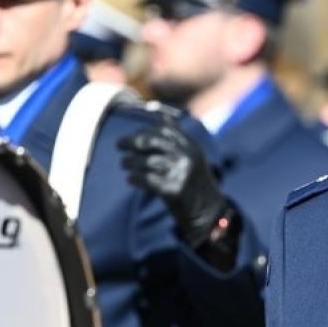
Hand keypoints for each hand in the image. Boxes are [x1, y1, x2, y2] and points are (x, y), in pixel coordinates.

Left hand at [117, 111, 236, 248]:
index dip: (145, 130)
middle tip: (119, 145)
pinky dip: (136, 179)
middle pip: (154, 141)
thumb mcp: (192, 157)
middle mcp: (188, 157)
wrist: (208, 213)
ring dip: (131, 162)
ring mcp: (182, 173)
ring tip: (124, 164)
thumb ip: (176, 137)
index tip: (133, 135)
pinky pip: (148, 180)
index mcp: (192, 147)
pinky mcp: (175, 190)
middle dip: (133, 141)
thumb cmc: (194, 184)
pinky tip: (130, 179)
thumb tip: (157, 112)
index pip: (165, 130)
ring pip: (148, 161)